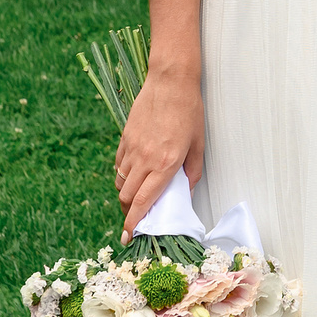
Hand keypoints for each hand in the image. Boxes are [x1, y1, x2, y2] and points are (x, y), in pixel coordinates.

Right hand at [114, 66, 203, 241]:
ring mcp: (132, 148)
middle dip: (128, 212)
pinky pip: (118, 164)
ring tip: (136, 196)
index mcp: (165, 165)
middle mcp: (145, 159)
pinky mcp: (125, 137)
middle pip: (126, 197)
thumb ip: (192, 172)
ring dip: (125, 194)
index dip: (133, 223)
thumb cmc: (189, 110)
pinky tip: (133, 172)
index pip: (143, 202)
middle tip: (135, 218)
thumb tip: (186, 192)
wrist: (171, 80)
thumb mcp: (198, 144)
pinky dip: (123, 173)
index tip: (127, 236)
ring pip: (120, 182)